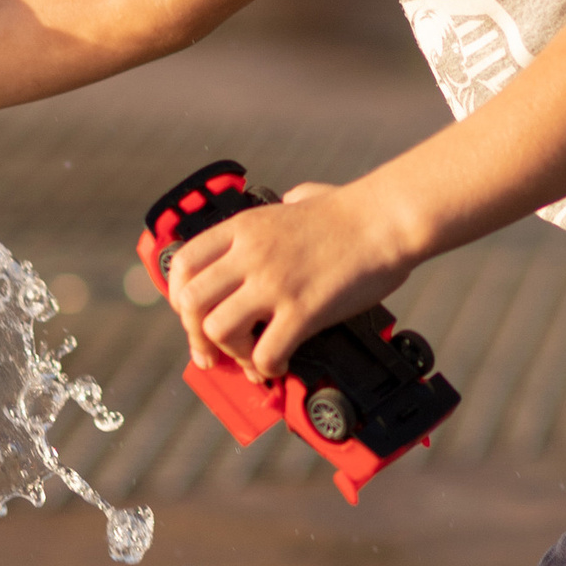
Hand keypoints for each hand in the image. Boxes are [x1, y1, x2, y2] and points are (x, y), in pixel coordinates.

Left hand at [165, 182, 408, 379]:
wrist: (387, 220)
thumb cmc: (353, 212)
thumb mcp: (302, 198)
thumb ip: (286, 203)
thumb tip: (292, 200)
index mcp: (243, 228)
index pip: (183, 263)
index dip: (178, 297)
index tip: (190, 316)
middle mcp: (250, 254)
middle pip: (190, 301)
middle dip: (196, 336)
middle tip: (211, 353)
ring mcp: (274, 282)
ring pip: (218, 329)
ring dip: (231, 352)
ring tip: (252, 358)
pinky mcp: (302, 310)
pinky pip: (265, 353)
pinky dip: (267, 367)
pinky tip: (280, 363)